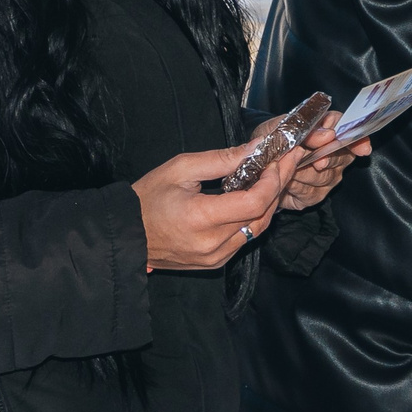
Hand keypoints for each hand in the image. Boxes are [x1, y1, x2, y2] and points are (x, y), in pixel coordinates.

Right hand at [133, 142, 293, 270]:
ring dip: (269, 203)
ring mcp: (215, 258)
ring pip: (257, 229)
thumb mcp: (181, 168)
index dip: (273, 180)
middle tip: (286, 162)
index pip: (254, 202)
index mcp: (201, 218)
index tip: (278, 160)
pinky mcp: (215, 263)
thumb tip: (256, 148)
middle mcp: (212, 244)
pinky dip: (254, 218)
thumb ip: (223, 159)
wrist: (126, 235)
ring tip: (274, 177)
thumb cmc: (148, 198)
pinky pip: (244, 239)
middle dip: (278, 186)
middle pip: (262, 216)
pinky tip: (255, 198)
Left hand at [279, 121, 371, 209]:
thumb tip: (328, 135)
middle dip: (325, 159)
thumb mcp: (284, 126)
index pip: (351, 134)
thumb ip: (305, 128)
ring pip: (321, 177)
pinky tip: (285, 181)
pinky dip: (294, 187)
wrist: (257, 158)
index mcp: (331, 133)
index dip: (358, 142)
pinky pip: (308, 193)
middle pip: (338, 159)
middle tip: (317, 161)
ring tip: (286, 167)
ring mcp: (327, 179)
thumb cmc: (274, 137)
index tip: (363, 149)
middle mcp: (335, 157)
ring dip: (302, 172)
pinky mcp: (313, 196)